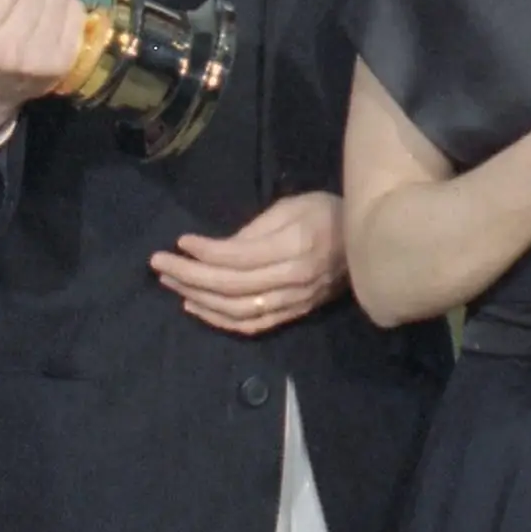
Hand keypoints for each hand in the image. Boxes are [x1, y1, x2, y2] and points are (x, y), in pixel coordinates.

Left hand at [152, 193, 346, 334]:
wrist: (371, 244)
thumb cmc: (328, 214)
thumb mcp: (293, 206)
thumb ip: (256, 229)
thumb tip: (216, 249)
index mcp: (295, 246)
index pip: (237, 257)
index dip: (204, 252)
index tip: (179, 242)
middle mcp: (293, 279)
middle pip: (231, 286)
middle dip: (190, 276)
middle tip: (159, 264)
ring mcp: (294, 301)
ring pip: (236, 310)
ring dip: (198, 299)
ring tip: (172, 284)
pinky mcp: (294, 313)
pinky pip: (251, 325)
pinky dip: (219, 320)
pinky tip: (196, 307)